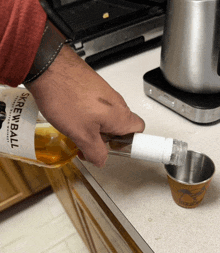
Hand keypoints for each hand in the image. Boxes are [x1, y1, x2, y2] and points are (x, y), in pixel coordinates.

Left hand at [26, 44, 144, 166]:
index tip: (115, 150)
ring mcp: (105, 93)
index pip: (139, 131)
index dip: (130, 144)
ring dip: (95, 128)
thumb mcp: (81, 134)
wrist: (48, 66)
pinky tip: (71, 117)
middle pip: (120, 126)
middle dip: (106, 139)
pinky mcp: (93, 88)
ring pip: (106, 117)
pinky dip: (87, 116)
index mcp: (120, 115)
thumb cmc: (66, 95)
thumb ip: (95, 152)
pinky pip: (96, 107)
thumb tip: (101, 160)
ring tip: (76, 130)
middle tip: (90, 144)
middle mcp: (116, 102)